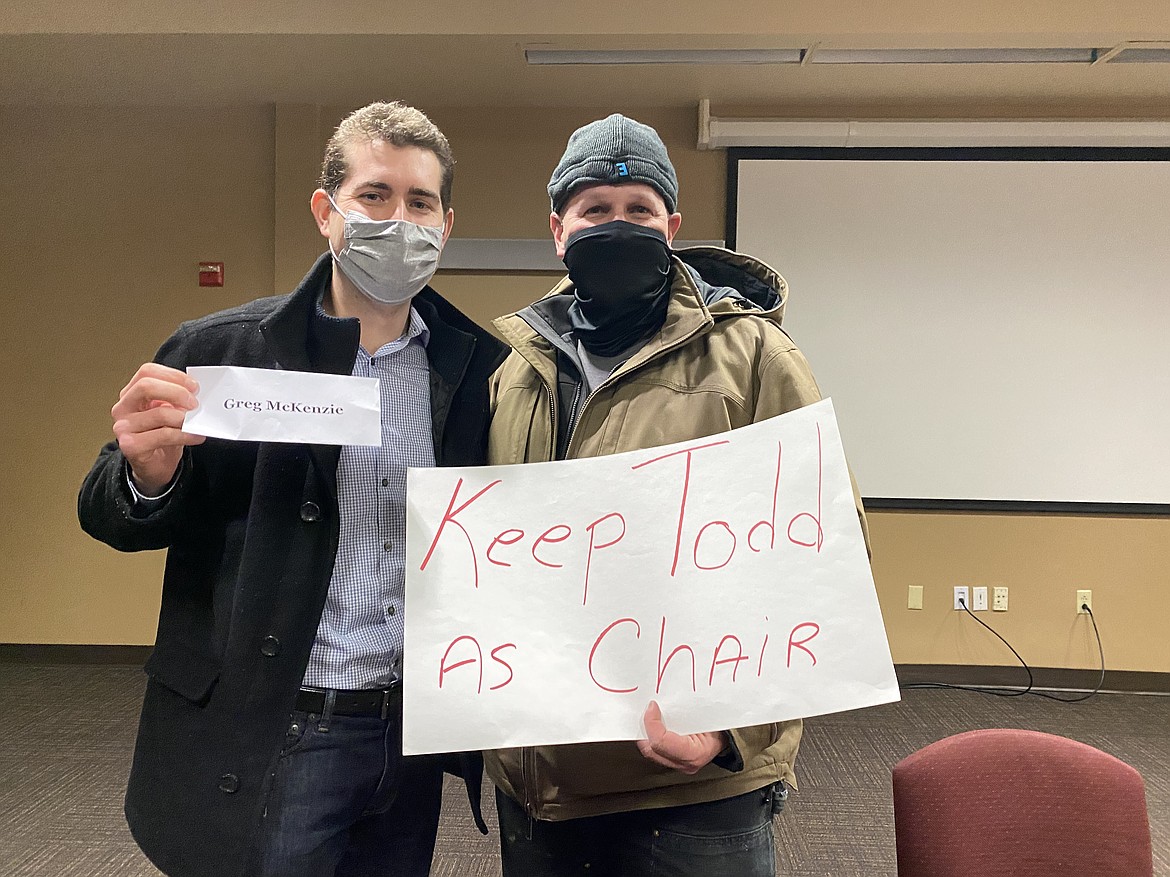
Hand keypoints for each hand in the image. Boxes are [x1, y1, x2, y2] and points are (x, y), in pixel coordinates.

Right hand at [111, 363, 204, 493]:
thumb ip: (177, 398)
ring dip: (185, 418)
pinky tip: (196, 436)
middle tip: (195, 403)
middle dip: (176, 392)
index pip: (147, 372)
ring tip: (198, 423)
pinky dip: (184, 434)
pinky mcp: (130, 446)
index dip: (173, 375)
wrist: (155, 465)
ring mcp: (123, 427)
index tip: (194, 386)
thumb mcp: (169, 410)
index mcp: (131, 393)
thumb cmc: (162, 434)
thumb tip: (196, 390)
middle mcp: (123, 407)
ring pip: (159, 413)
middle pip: (146, 386)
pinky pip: (163, 435)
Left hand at [636, 701, 726, 774]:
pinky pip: (656, 751)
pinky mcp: (675, 762)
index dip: (651, 722)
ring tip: (647, 716)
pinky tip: (652, 725)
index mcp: (695, 754)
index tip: (652, 706)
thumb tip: (663, 700)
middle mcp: (685, 764)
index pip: (661, 742)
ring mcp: (679, 765)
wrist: (729, 738)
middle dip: (644, 729)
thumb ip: (685, 710)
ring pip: (651, 752)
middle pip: (651, 749)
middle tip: (645, 710)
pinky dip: (651, 737)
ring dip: (646, 733)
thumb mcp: (707, 715)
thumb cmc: (720, 725)